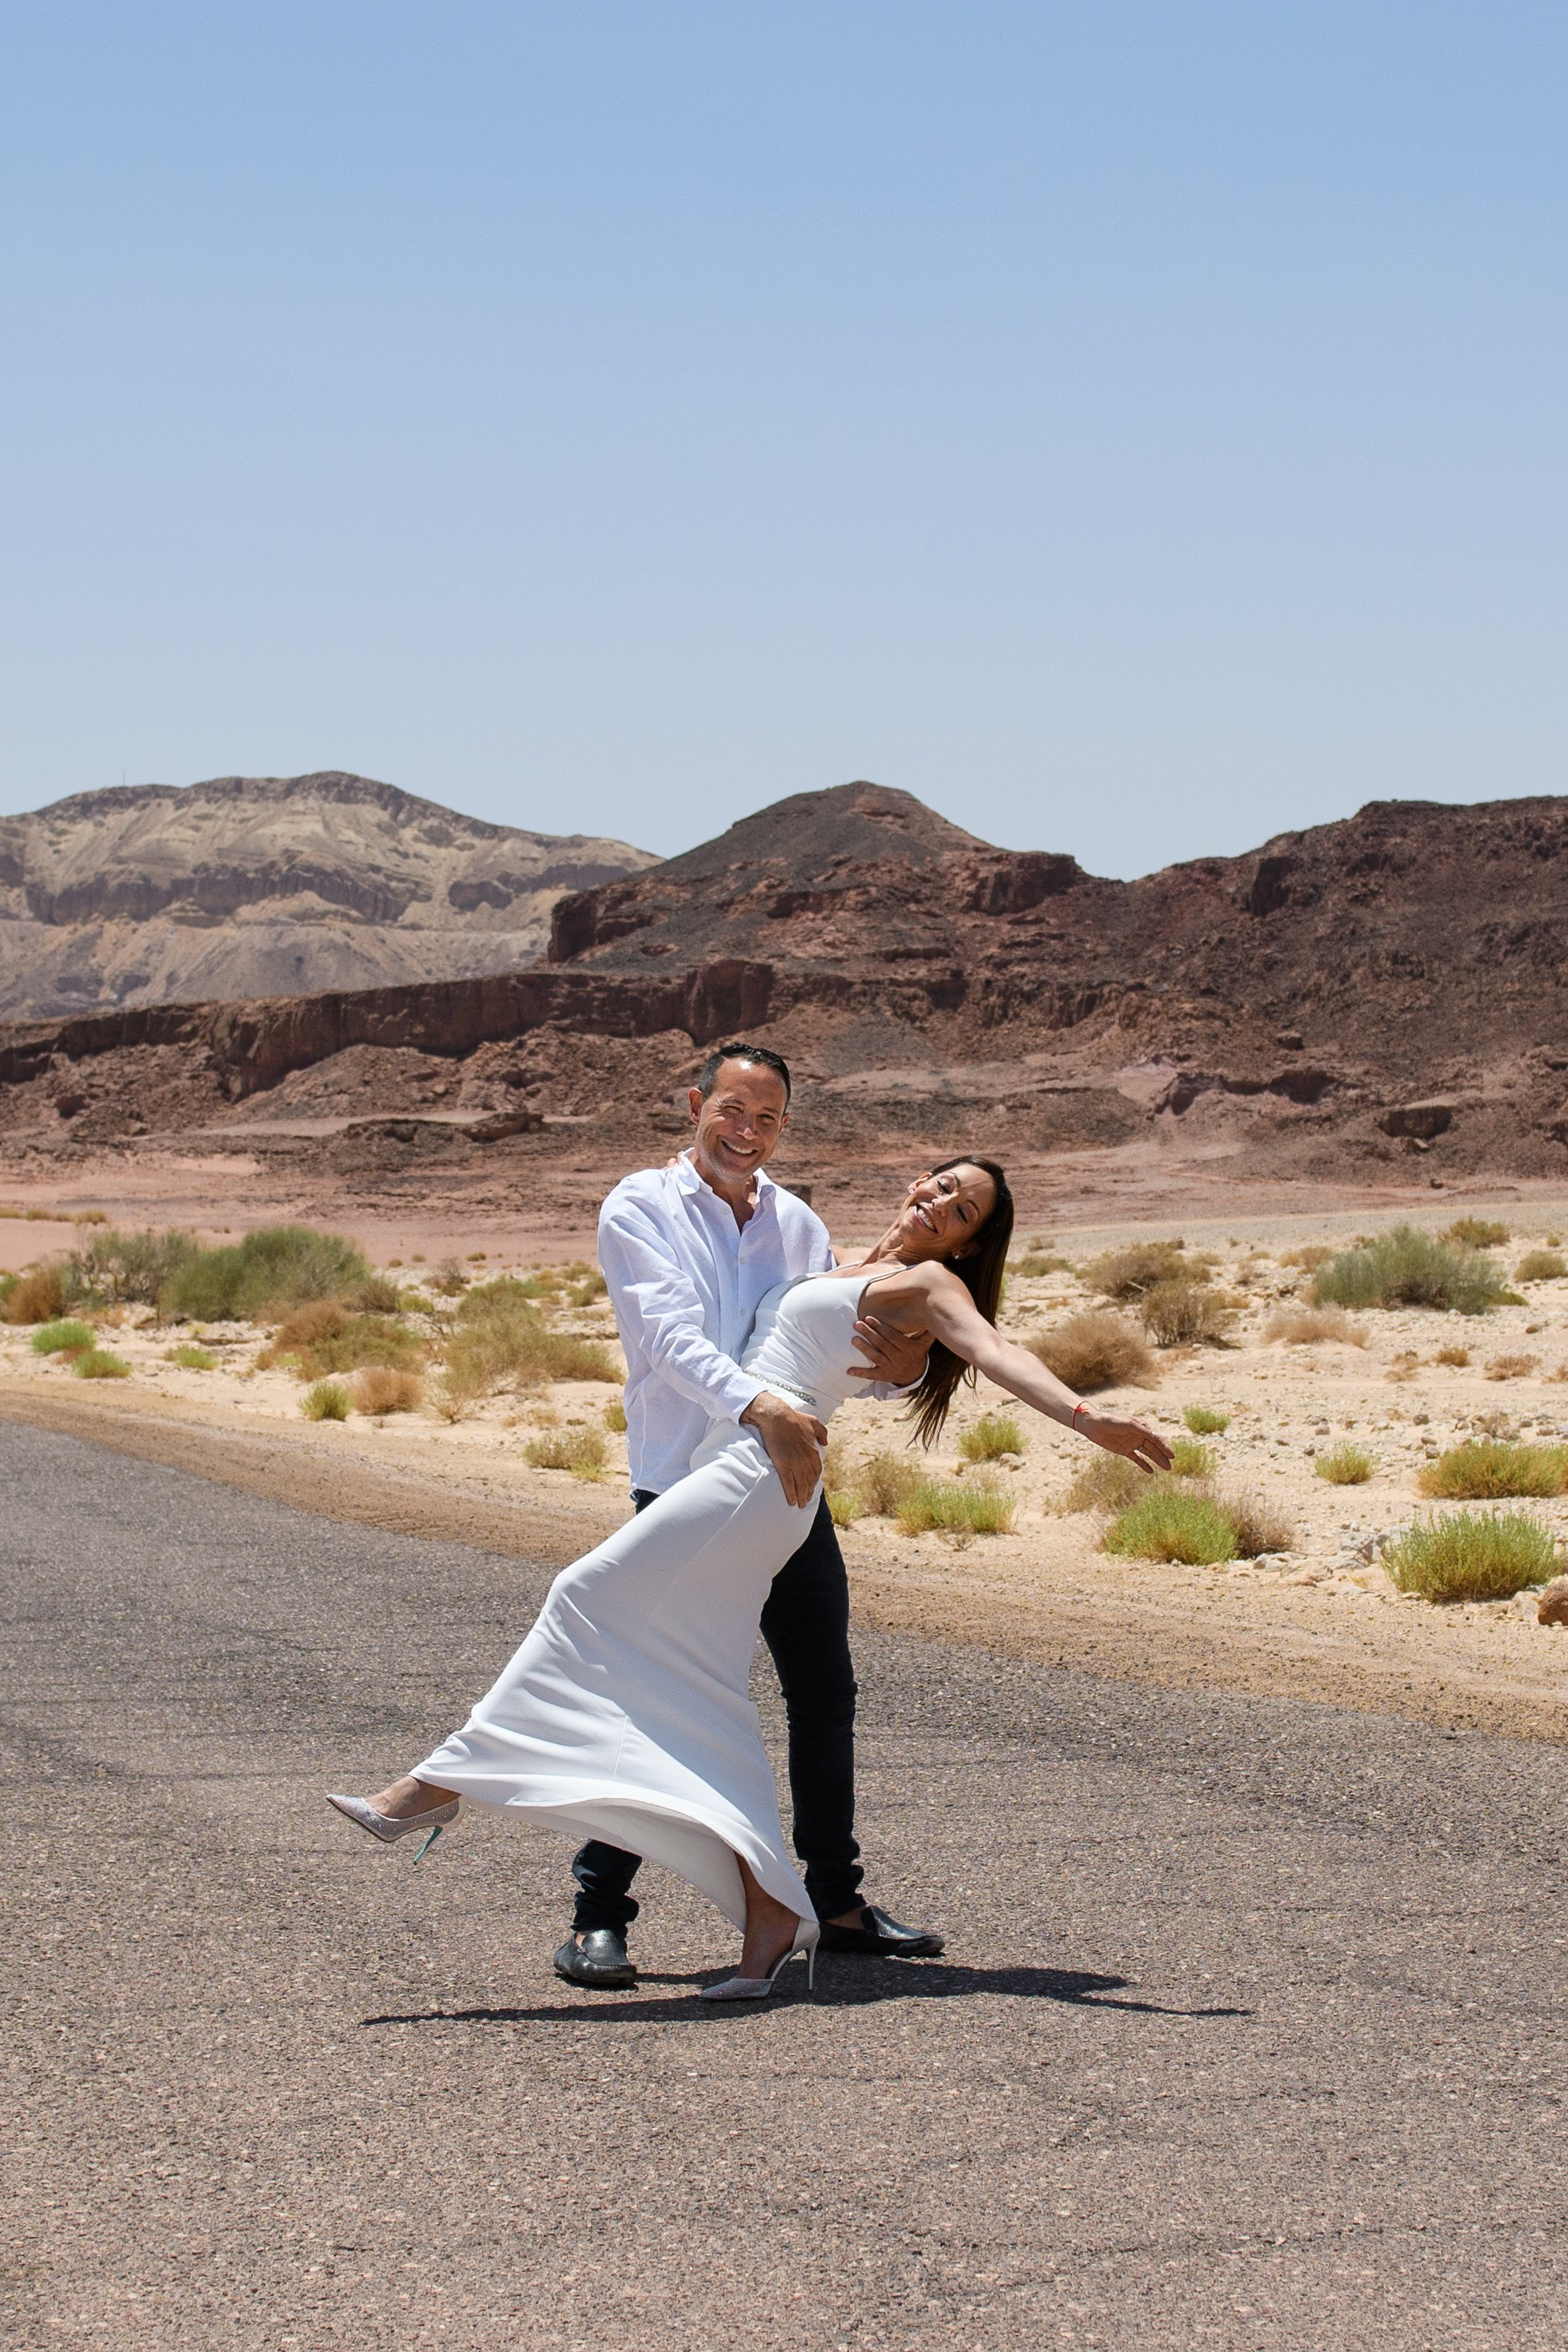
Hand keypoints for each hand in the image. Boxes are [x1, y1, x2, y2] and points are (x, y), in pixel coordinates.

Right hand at [740, 1390, 828, 1508]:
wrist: (777, 1417)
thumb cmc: (794, 1418)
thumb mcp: (813, 1422)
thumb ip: (822, 1433)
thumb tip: (826, 1442)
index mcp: (813, 1452)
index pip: (817, 1471)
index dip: (815, 1481)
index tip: (812, 1487)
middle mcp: (806, 1460)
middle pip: (810, 1481)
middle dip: (809, 1492)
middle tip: (806, 1500)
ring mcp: (795, 1464)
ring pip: (801, 1485)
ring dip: (802, 1496)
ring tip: (800, 1504)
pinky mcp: (783, 1465)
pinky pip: (789, 1484)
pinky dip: (791, 1494)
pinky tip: (791, 1501)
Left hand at [848, 1310, 930, 1389]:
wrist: (915, 1375)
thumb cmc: (916, 1352)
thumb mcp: (924, 1342)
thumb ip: (926, 1329)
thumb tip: (932, 1313)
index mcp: (908, 1348)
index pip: (892, 1336)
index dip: (880, 1327)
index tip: (869, 1318)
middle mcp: (899, 1358)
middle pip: (882, 1344)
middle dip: (869, 1333)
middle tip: (857, 1324)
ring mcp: (891, 1368)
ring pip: (876, 1357)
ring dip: (864, 1348)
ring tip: (854, 1339)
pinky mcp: (884, 1376)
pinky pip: (871, 1375)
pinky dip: (860, 1373)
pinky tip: (849, 1370)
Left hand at [1074, 1409, 1172, 1474]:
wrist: (1094, 1425)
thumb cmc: (1112, 1421)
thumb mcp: (1129, 1425)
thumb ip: (1143, 1431)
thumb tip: (1158, 1437)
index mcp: (1142, 1427)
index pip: (1156, 1438)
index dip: (1165, 1447)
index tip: (1172, 1455)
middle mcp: (1139, 1435)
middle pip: (1154, 1447)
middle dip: (1162, 1456)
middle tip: (1170, 1466)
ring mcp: (1132, 1443)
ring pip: (1147, 1453)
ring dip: (1156, 1461)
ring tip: (1166, 1469)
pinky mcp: (1124, 1450)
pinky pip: (1137, 1459)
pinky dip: (1144, 1464)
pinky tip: (1151, 1471)